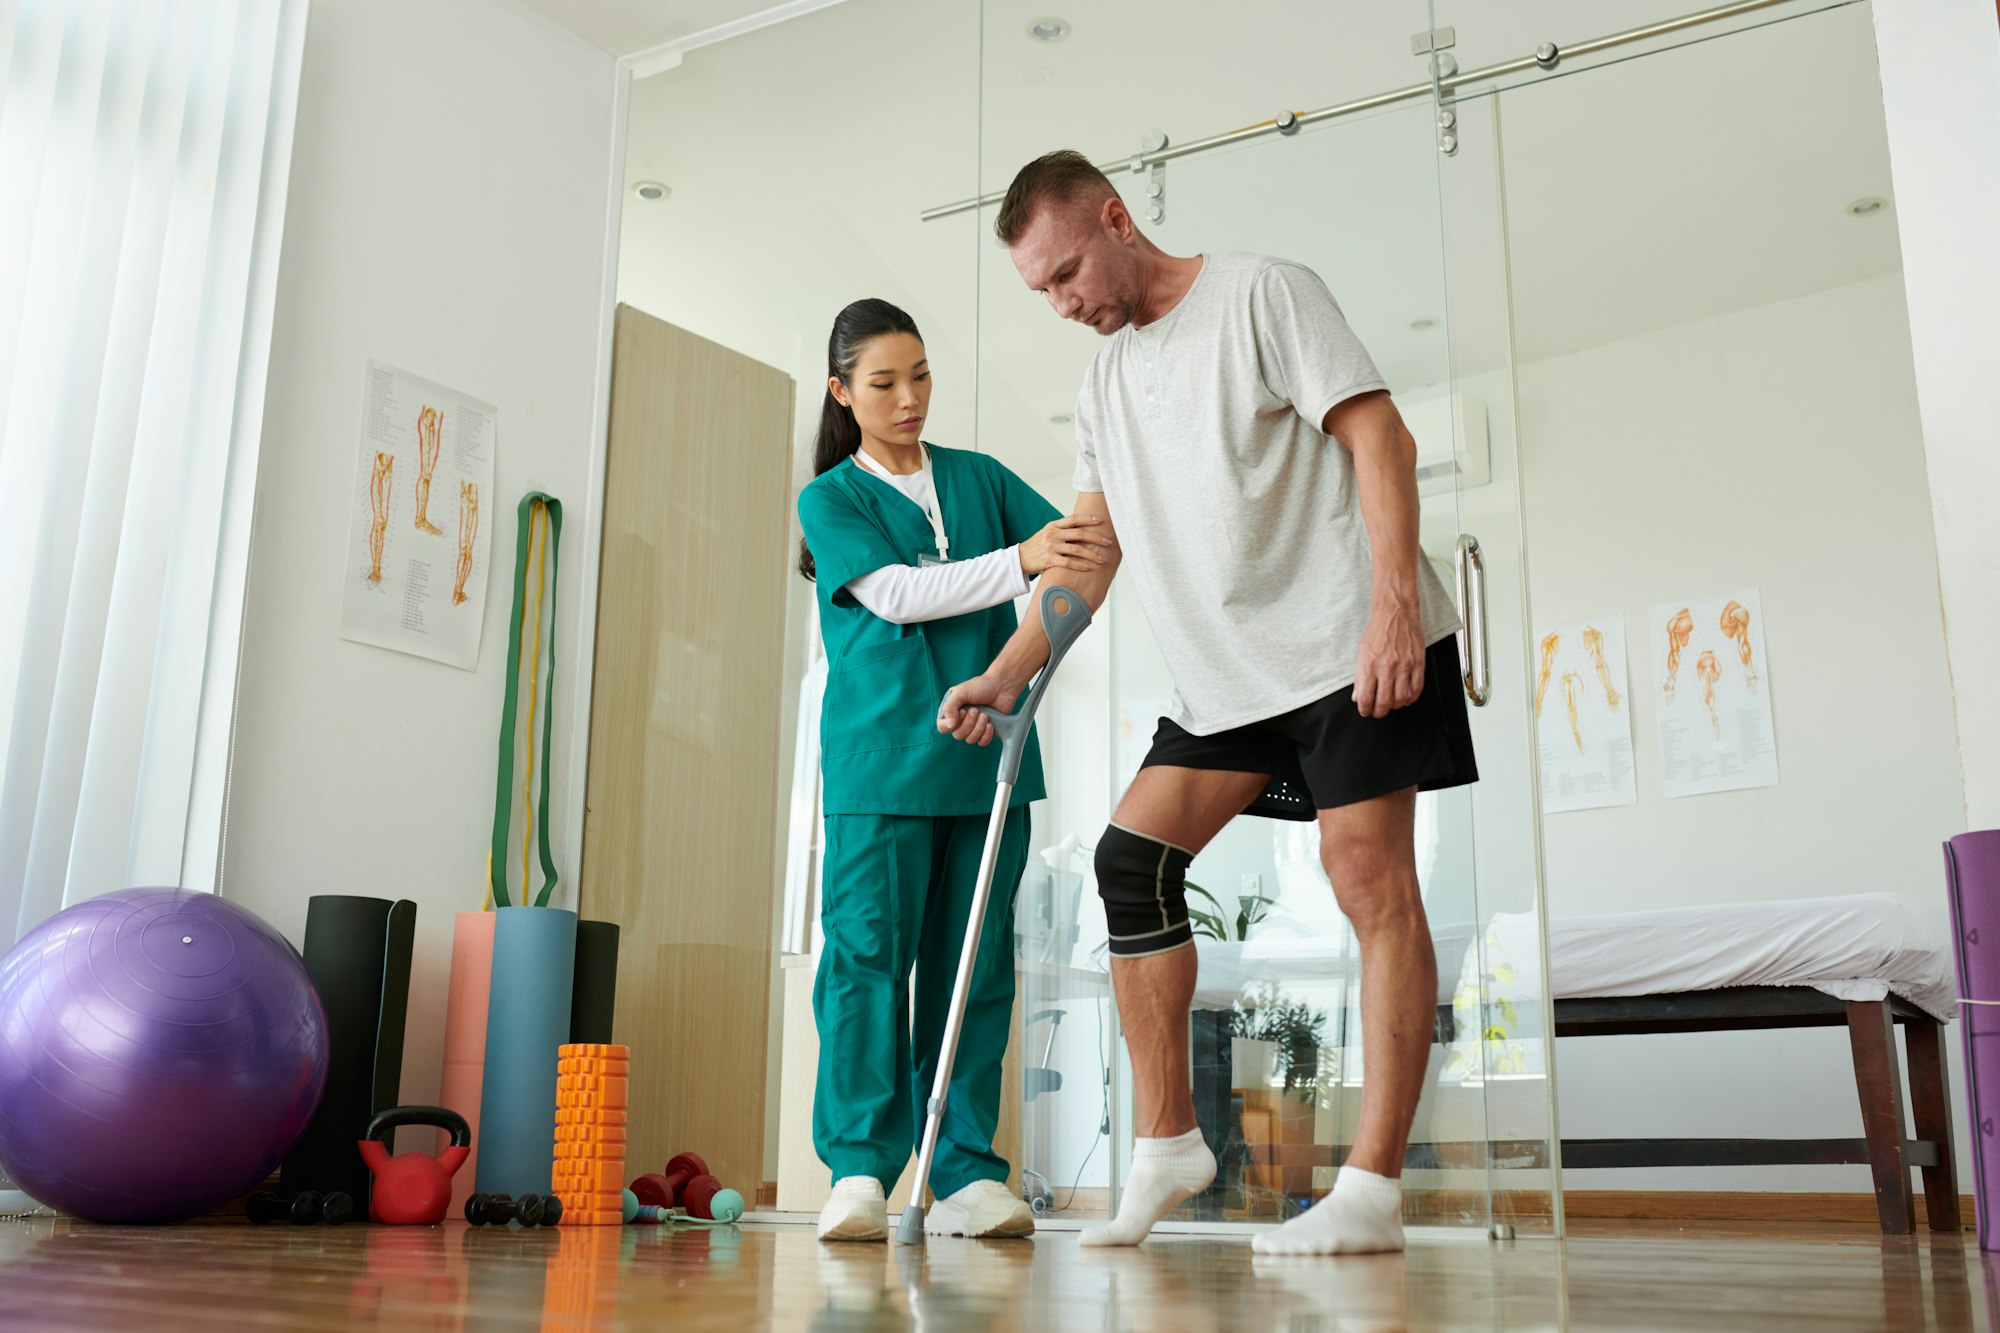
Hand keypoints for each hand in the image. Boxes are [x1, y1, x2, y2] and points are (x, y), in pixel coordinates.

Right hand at [937, 674, 1018, 746]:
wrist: (1002, 687)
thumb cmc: (981, 686)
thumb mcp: (961, 692)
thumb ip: (950, 707)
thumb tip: (950, 726)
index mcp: (951, 711)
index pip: (943, 727)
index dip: (951, 724)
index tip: (963, 711)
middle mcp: (960, 721)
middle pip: (957, 735)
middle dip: (969, 723)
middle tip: (976, 710)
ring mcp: (973, 727)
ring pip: (970, 740)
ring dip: (979, 727)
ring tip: (985, 714)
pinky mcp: (985, 731)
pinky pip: (982, 742)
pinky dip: (986, 735)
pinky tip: (990, 724)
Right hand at [1018, 514, 1113, 577]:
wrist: (1019, 558)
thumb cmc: (1036, 546)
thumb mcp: (1047, 532)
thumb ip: (1062, 529)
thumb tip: (1082, 528)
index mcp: (1054, 525)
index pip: (1074, 519)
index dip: (1088, 519)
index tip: (1100, 521)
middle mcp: (1053, 534)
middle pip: (1079, 534)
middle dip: (1096, 538)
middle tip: (1108, 542)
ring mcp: (1051, 547)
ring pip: (1077, 549)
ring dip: (1092, 555)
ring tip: (1102, 559)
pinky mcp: (1049, 560)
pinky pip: (1069, 563)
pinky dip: (1080, 565)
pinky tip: (1089, 568)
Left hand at [1353, 599, 1424, 717]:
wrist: (1396, 611)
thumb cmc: (1378, 629)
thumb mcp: (1362, 652)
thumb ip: (1360, 677)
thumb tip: (1358, 696)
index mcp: (1369, 665)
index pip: (1365, 698)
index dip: (1365, 710)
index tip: (1366, 710)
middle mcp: (1386, 668)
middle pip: (1384, 703)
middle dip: (1379, 712)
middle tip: (1378, 711)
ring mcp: (1404, 666)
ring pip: (1401, 699)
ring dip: (1395, 706)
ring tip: (1392, 703)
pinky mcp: (1418, 663)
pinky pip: (1416, 689)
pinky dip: (1411, 698)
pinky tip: (1406, 697)